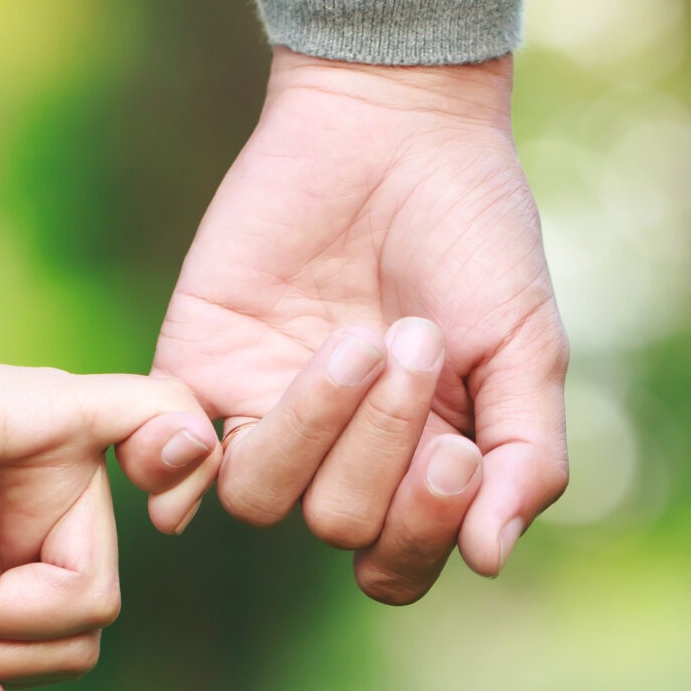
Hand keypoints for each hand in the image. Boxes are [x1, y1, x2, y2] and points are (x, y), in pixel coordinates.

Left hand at [152, 49, 567, 602]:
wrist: (394, 126)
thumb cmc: (475, 235)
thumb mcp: (526, 345)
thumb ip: (526, 458)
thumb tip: (489, 560)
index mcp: (414, 467)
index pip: (396, 564)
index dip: (418, 529)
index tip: (456, 452)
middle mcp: (334, 456)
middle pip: (335, 523)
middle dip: (380, 444)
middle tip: (414, 339)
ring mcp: (261, 413)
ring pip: (258, 498)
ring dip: (311, 428)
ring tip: (354, 340)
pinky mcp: (195, 366)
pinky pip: (163, 454)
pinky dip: (169, 467)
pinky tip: (193, 435)